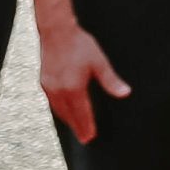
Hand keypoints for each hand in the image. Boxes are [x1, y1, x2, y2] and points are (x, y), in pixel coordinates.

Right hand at [39, 19, 130, 145]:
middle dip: (77, 127)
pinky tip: (63, 110)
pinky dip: (59, 110)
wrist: (56, 31)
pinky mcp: (43, 82)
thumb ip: (110, 80)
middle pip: (69, 115)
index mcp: (73, 88)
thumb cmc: (80, 44)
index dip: (86, 126)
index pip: (82, 113)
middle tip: (85, 139)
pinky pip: (52, 102)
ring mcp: (49, 87)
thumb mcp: (99, 62)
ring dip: (67, 120)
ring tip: (75, 127)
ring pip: (58, 110)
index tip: (90, 138)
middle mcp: (59, 91)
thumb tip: (125, 93)